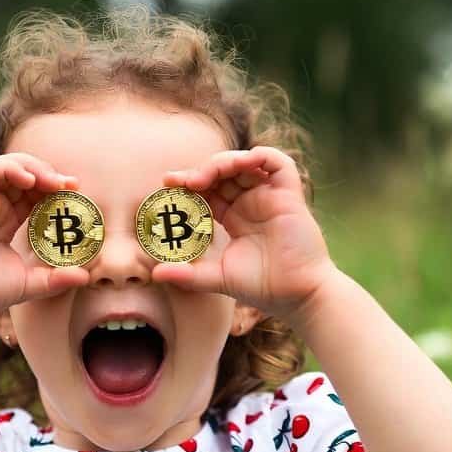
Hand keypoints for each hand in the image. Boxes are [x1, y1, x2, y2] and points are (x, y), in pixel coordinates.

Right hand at [0, 153, 90, 328]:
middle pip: (25, 175)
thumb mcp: (29, 284)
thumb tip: (86, 277)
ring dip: (34, 167)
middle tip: (71, 184)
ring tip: (54, 181)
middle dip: (49, 174)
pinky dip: (11, 168)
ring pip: (9, 167)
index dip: (55, 189)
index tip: (76, 193)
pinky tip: (30, 180)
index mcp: (6, 221)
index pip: (34, 194)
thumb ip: (56, 278)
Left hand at [152, 145, 338, 324]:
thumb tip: (155, 274)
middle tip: (181, 181)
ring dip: (222, 162)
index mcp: (234, 215)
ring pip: (245, 162)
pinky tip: (242, 163)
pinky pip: (277, 162)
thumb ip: (188, 274)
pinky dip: (259, 156)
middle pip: (222, 171)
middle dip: (200, 170)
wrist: (297, 295)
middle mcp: (251, 201)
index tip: (168, 183)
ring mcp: (270, 195)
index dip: (188, 182)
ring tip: (203, 176)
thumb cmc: (262, 287)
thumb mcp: (218, 277)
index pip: (207, 189)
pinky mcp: (290, 194)